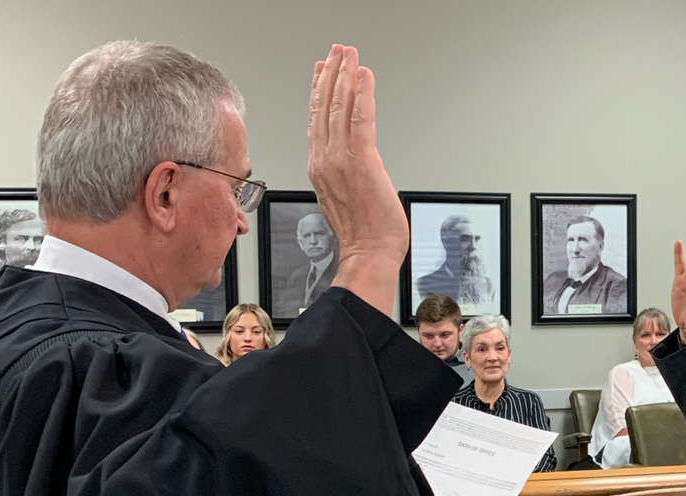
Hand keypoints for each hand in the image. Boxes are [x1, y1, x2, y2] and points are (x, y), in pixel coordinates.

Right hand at [308, 45, 405, 315]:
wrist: (368, 254)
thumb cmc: (364, 235)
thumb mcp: (345, 199)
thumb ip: (343, 176)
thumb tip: (353, 167)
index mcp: (319, 168)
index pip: (316, 120)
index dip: (318, 91)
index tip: (322, 70)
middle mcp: (324, 160)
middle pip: (323, 107)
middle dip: (331, 74)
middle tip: (337, 51)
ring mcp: (340, 159)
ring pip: (339, 107)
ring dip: (345, 76)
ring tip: (349, 54)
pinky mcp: (361, 161)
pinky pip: (359, 118)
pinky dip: (361, 94)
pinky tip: (364, 75)